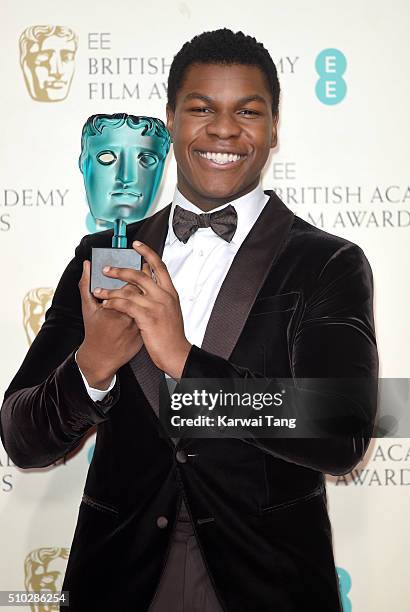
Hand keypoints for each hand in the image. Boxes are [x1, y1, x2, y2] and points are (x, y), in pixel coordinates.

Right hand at [77, 260, 143, 388]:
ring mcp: (139, 325)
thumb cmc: (94, 332)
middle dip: (142, 280)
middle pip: (142, 293)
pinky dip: (149, 305)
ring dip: (147, 292)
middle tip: (139, 270)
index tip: (128, 268)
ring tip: (142, 285)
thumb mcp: (87, 308)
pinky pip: (151, 313)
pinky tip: (145, 301)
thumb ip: (86, 284)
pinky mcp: (145, 330)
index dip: (130, 275)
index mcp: (116, 310)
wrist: (103, 357)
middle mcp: (130, 318)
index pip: (129, 286)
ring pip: (148, 303)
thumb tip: (87, 265)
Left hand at [93, 241, 191, 378]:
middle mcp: (164, 296)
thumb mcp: (171, 311)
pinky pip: (125, 305)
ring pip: (129, 290)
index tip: (136, 245)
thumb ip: (161, 297)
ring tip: (99, 291)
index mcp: (170, 292)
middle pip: (140, 274)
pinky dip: (112, 303)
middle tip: (106, 269)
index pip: (159, 266)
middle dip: (120, 270)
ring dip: (110, 290)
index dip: (147, 253)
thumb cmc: (172, 335)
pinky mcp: (147, 317)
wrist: (176, 353)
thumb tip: (150, 287)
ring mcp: (156, 306)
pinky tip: (105, 304)